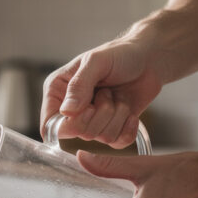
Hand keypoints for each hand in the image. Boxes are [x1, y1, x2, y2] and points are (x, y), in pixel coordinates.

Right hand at [40, 37, 163, 147]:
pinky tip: (130, 112)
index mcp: (57, 92)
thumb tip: (66, 112)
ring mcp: (92, 122)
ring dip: (117, 115)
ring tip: (118, 96)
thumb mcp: (96, 62)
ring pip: (101, 138)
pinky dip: (128, 128)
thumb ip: (79, 85)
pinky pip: (117, 143)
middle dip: (100, 113)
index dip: (70, 124)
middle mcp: (71, 111)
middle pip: (78, 133)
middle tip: (107, 92)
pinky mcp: (111, 129)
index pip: (50, 125)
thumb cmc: (119, 54)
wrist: (147, 59)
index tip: (88, 107)